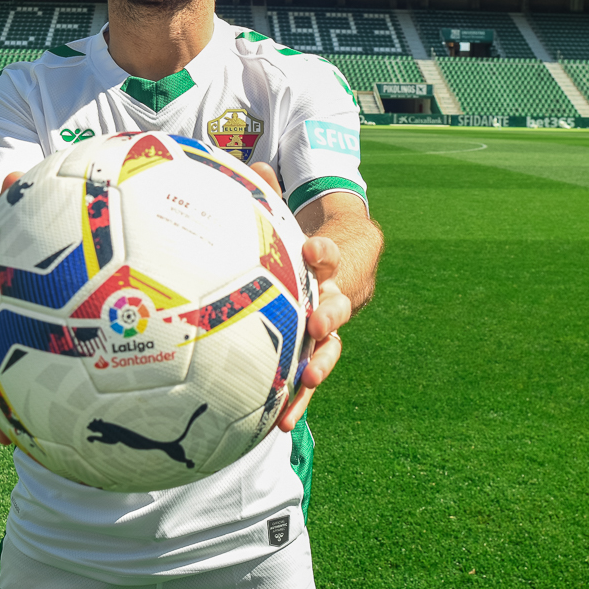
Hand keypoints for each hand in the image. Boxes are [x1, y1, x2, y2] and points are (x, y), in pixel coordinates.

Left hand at [247, 163, 350, 431]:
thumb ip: (269, 192)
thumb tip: (246, 163)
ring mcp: (326, 329)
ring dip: (319, 366)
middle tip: (319, 322)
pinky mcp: (312, 355)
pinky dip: (298, 401)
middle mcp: (333, 296)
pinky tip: (280, 424)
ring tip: (306, 383)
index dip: (324, 252)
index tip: (314, 249)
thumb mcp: (288, 210)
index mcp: (327, 261)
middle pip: (338, 306)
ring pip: (330, 350)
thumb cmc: (300, 235)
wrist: (341, 261)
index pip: (330, 253)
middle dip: (330, 314)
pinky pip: (307, 380)